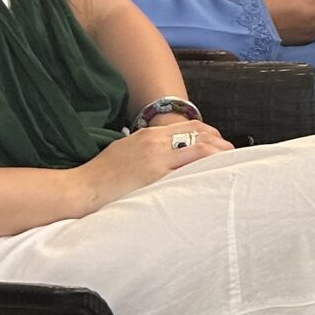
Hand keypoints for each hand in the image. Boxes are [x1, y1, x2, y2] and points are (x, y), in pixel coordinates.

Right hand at [79, 119, 234, 210]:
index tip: (220, 142)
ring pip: (199, 149)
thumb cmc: (102, 173)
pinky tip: (214, 176)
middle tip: (232, 153)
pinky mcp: (155, 177)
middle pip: (199, 134)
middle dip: (220, 143)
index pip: (190, 126)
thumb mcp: (126, 149)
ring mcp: (157, 159)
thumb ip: (148, 147)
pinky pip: (187, 170)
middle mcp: (156, 143)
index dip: (210, 133)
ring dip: (218, 155)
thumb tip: (165, 151)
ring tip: (230, 163)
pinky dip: (204, 170)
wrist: (83, 188)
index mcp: (150, 135)